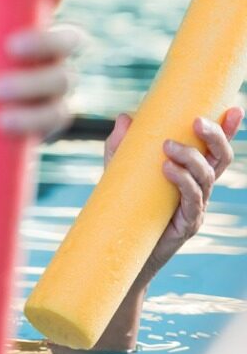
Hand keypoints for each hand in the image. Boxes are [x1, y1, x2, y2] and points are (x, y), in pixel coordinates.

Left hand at [0, 24, 81, 139]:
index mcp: (33, 27)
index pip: (53, 0)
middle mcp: (54, 53)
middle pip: (69, 39)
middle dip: (44, 41)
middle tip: (11, 47)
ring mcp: (58, 86)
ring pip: (61, 80)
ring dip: (30, 84)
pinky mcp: (54, 118)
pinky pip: (52, 117)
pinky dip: (28, 119)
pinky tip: (3, 121)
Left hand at [105, 107, 243, 275]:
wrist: (120, 245)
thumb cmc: (124, 202)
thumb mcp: (119, 168)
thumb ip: (122, 144)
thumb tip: (126, 118)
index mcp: (191, 171)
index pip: (214, 148)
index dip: (227, 130)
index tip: (234, 109)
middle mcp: (200, 187)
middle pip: (220, 160)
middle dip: (215, 138)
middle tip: (196, 121)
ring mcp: (196, 206)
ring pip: (207, 178)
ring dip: (191, 158)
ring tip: (167, 146)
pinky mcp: (187, 224)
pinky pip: (193, 201)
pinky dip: (183, 182)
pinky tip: (168, 169)